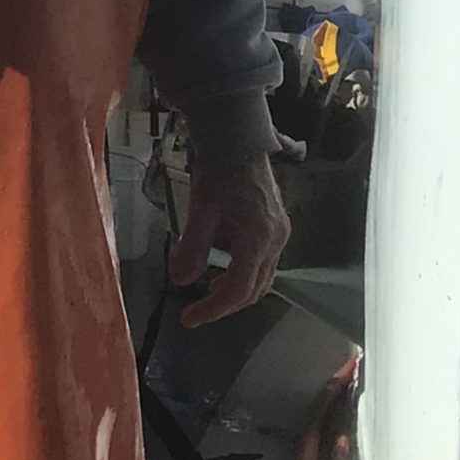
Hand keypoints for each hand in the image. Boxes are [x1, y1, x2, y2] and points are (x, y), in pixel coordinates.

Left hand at [169, 156, 288, 325]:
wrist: (239, 140)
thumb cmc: (219, 170)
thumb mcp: (200, 209)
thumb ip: (192, 247)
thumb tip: (180, 280)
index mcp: (258, 237)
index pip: (238, 289)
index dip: (213, 309)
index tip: (190, 318)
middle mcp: (276, 240)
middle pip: (254, 290)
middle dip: (225, 305)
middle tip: (197, 312)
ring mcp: (280, 234)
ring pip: (262, 279)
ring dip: (236, 291)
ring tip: (209, 293)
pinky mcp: (277, 228)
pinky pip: (263, 263)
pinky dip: (243, 274)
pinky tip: (224, 270)